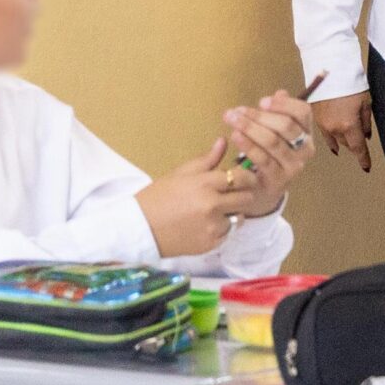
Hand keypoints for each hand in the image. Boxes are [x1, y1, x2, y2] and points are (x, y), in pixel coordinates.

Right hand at [135, 138, 259, 257]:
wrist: (137, 230)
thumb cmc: (156, 199)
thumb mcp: (179, 174)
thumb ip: (206, 160)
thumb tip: (223, 141)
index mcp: (204, 184)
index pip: (241, 177)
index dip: (247, 177)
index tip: (245, 179)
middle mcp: (212, 205)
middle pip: (247, 198)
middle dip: (242, 195)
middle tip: (232, 196)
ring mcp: (212, 226)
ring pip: (238, 217)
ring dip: (230, 214)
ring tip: (211, 212)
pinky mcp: (210, 243)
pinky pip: (227, 234)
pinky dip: (219, 230)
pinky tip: (202, 226)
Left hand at [217, 90, 316, 217]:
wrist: (262, 192)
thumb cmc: (269, 157)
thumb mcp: (276, 134)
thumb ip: (279, 114)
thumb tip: (280, 92)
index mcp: (308, 133)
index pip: (303, 112)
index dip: (283, 104)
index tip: (262, 101)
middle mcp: (306, 149)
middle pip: (286, 126)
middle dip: (259, 116)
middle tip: (237, 110)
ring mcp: (294, 166)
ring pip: (273, 141)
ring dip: (249, 127)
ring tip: (231, 119)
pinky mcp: (278, 180)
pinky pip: (262, 158)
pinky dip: (247, 145)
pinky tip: (234, 136)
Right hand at [312, 92, 372, 173]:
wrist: (329, 71)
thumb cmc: (351, 84)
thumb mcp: (365, 102)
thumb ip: (366, 122)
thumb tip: (366, 136)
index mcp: (348, 125)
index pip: (358, 148)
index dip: (363, 159)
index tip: (366, 168)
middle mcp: (334, 128)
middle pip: (346, 144)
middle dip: (353, 146)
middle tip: (360, 149)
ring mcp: (322, 124)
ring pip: (335, 140)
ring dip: (343, 142)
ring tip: (349, 144)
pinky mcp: (314, 118)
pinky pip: (325, 134)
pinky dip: (332, 139)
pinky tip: (335, 144)